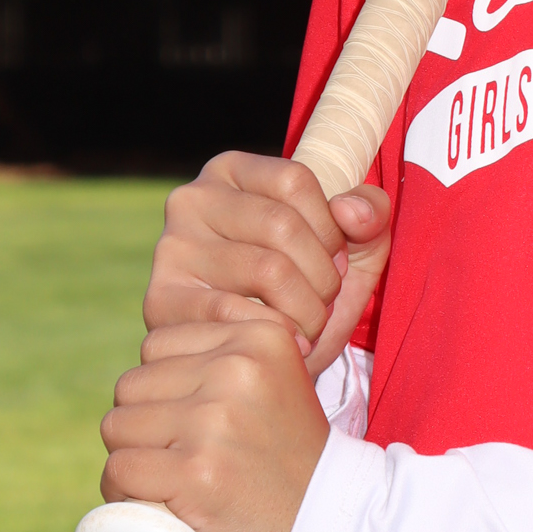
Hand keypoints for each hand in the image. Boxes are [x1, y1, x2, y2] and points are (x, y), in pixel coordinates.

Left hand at [99, 320, 331, 531]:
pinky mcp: (196, 473)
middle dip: (143, 425)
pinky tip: (153, 503)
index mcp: (258, 337)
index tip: (192, 423)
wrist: (325, 527)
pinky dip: (123, 494)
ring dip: (131, 458)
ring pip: (117, 426)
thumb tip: (151, 357)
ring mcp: (215, 421)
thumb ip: (223, 355)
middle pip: (131, 385)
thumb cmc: (286, 459)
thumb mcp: (272, 382)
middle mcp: (238, 369)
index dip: (161, 389)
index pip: (156, 345)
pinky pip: (119, 470)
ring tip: (170, 480)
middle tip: (181, 458)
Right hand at [143, 152, 391, 375]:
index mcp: (232, 171)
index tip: (334, 259)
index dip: (330, 228)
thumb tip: (350, 210)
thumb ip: (370, 215)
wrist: (266, 359)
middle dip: (323, 275)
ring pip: (267, 269)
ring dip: (309, 310)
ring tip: (310, 325)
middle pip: (281, 224)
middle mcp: (192, 199)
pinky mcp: (162, 301)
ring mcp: (171, 249)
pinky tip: (287, 345)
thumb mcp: (353, 246)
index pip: (294, 179)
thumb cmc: (308, 290)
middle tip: (325, 303)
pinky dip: (277, 334)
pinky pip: (233, 313)